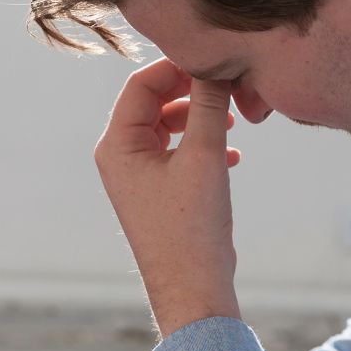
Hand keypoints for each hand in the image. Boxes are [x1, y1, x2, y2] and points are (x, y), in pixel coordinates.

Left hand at [94, 58, 242, 336]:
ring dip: (200, 119)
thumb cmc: (192, 227)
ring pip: (167, 126)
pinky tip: (231, 155)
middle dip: (191, 92)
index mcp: (118, 145)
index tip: (213, 62)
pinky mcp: (156, 192)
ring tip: (233, 122)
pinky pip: (176, 152)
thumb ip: (209, 105)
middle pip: (153, 102)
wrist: (192, 288)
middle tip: (228, 88)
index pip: (141, 84)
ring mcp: (136, 176)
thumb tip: (216, 66)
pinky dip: (201, 145)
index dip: (177, 67)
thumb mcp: (205, 156)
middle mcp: (119, 157)